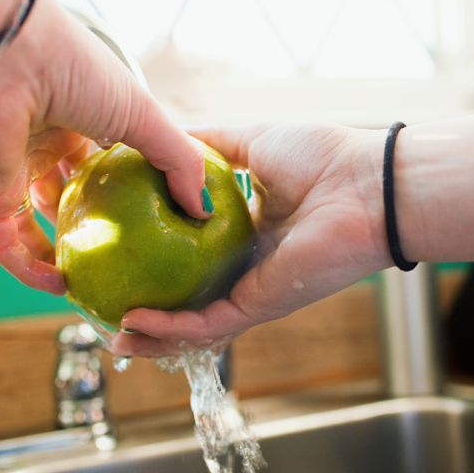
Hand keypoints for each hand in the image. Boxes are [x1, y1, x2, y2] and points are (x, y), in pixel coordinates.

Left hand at [0, 0, 206, 292]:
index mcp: (79, 119)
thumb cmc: (75, 72)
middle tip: (122, 262)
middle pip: (70, 197)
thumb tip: (204, 209)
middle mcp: (44, 145)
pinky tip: (58, 286)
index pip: (103, 164)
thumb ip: (178, 161)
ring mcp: (14, 171)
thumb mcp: (143, 115)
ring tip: (91, 284)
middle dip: (93, 228)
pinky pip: (8, 243)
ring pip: (36, 225)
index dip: (125, 193)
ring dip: (61, 256)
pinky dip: (29, 269)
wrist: (4, 59)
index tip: (152, 225)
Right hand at [112, 123, 391, 355]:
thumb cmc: (323, 157)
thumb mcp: (250, 140)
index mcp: (244, 233)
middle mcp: (246, 268)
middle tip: (106, 309)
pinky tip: (135, 323)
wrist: (367, 184)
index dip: (155, 261)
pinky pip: (207, 325)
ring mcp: (252, 290)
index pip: (191, 257)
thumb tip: (166, 135)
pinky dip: (171, 329)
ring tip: (113, 336)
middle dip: (150, 313)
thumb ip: (208, 142)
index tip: (116, 255)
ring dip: (154, 337)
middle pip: (189, 300)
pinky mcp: (260, 304)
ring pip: (194, 327)